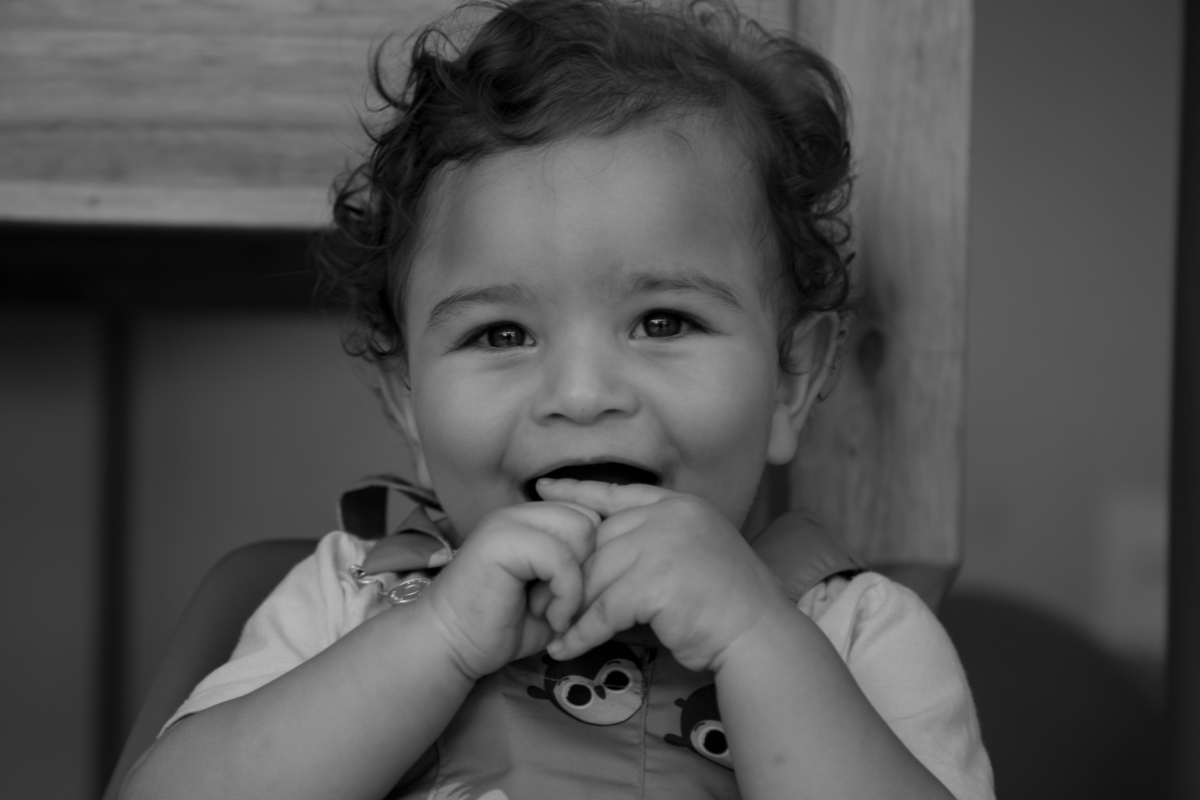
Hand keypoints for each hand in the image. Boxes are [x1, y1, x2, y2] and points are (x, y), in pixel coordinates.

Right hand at [418, 501, 598, 680]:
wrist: (451, 645)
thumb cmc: (503, 626)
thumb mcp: (554, 594)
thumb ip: (581, 572)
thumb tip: (619, 565)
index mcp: (533, 518)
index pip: (590, 515)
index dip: (596, 558)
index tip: (579, 598)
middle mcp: (521, 511)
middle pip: (591, 520)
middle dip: (590, 568)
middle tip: (567, 606)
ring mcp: (509, 522)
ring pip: (581, 532)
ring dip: (578, 582)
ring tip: (557, 612)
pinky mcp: (501, 541)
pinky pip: (561, 558)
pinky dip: (566, 594)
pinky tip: (551, 619)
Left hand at [536, 480, 794, 672]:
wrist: (759, 634)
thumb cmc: (727, 602)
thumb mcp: (692, 552)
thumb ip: (653, 541)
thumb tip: (598, 552)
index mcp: (677, 505)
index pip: (615, 492)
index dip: (577, 491)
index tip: (544, 489)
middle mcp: (668, 516)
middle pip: (598, 541)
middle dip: (569, 572)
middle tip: (542, 597)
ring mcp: (661, 545)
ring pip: (595, 576)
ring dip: (571, 609)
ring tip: (551, 629)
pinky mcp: (653, 582)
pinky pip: (602, 610)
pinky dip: (581, 634)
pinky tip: (566, 648)